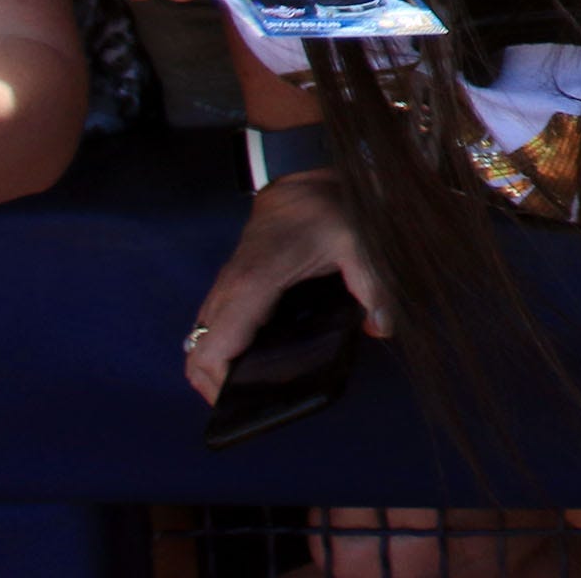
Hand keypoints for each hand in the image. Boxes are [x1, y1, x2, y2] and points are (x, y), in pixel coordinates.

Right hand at [184, 170, 391, 403]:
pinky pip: (213, 327)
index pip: (211, 353)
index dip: (218, 388)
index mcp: (250, 287)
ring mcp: (225, 286)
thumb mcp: (359, 243)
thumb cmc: (327, 206)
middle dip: (215, 388)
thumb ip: (374, 287)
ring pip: (199, 342)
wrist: (303, 173)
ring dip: (217, 369)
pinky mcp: (231, 283)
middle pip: (196, 357)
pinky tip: (257, 358)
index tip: (245, 406)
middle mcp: (228, 291)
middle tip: (253, 404)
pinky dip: (222, 349)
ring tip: (254, 387)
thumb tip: (384, 327)